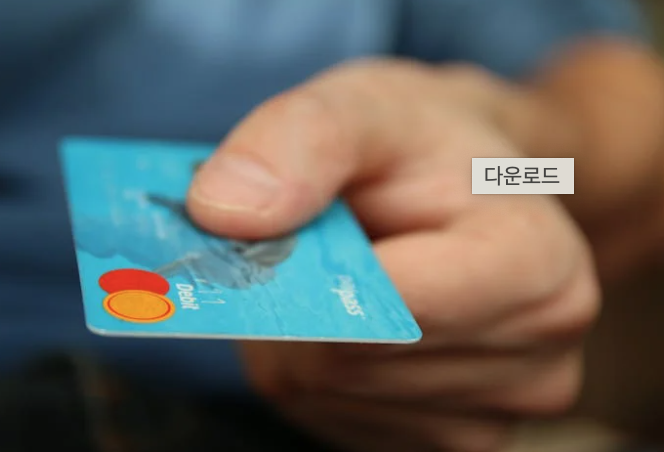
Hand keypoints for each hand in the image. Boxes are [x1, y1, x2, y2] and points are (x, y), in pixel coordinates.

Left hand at [186, 60, 599, 451]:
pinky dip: (319, 370)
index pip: (384, 305)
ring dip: (302, 334)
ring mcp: (495, 418)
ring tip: (344, 275)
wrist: (471, 187)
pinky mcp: (453, 441)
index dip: (307, 267)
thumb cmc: (425, 144)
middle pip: (344, 361)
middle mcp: (537, 359)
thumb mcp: (368, 104)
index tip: (282, 225)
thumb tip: (222, 212)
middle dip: (297, 300)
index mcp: (537, 266)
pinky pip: (335, 418)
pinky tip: (355, 320)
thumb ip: (302, 140)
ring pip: (328, 395)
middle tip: (313, 242)